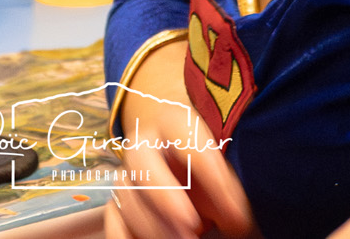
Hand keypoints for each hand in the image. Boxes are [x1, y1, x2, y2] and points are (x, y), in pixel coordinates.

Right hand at [106, 41, 257, 238]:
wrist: (183, 165)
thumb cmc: (211, 168)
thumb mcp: (225, 169)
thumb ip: (230, 191)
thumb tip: (237, 223)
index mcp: (175, 122)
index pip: (188, 137)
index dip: (212, 177)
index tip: (235, 214)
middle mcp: (145, 143)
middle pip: (141, 159)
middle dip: (165, 196)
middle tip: (192, 226)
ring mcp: (127, 174)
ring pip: (125, 193)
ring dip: (151, 224)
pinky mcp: (117, 204)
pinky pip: (112, 220)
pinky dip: (124, 237)